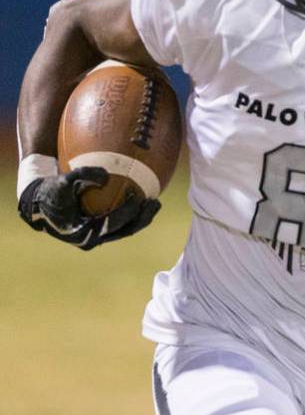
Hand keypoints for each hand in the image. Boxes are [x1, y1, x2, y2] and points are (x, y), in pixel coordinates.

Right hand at [18, 167, 160, 249]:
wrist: (39, 204)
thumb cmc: (52, 192)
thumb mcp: (63, 181)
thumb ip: (83, 174)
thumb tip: (106, 175)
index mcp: (83, 233)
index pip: (112, 224)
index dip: (128, 211)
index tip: (137, 196)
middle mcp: (92, 239)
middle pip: (124, 231)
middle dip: (142, 218)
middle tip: (155, 203)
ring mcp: (97, 237)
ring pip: (125, 230)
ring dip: (142, 218)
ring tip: (155, 203)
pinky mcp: (99, 231)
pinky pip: (121, 224)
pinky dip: (133, 214)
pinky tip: (144, 199)